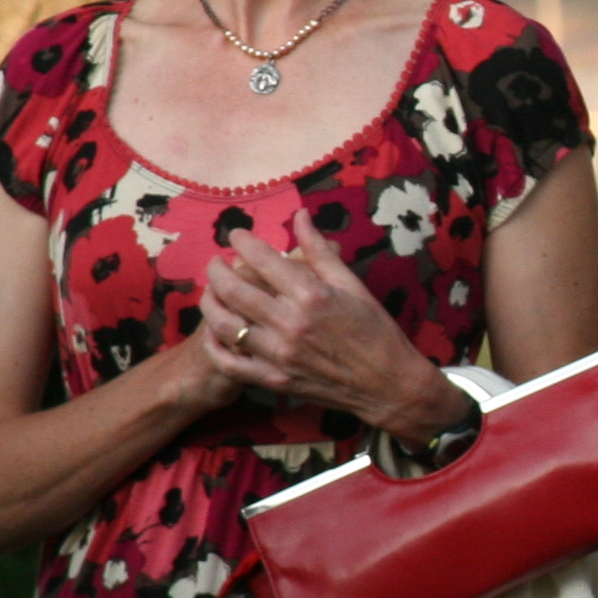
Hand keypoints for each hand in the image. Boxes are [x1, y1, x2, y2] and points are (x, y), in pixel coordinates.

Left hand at [198, 220, 470, 443]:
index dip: (242, 241)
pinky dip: (214, 346)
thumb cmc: (375, 330)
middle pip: (233, 289)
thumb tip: (300, 215)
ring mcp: (279, 354)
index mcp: (311, 294)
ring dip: (209, 302)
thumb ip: (319, 250)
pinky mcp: (274, 379)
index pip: (261, 258)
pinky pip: (230, 364)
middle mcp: (290, 323)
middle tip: (216, 261)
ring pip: (225, 324)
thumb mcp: (352, 284)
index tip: (237, 235)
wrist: (387, 383)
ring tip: (211, 291)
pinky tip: (214, 332)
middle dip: (216, 269)